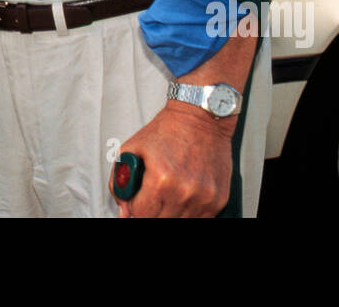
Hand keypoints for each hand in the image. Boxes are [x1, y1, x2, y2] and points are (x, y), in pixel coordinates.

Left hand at [111, 104, 234, 216]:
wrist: (201, 117)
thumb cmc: (168, 130)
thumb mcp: (132, 149)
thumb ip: (120, 182)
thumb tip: (123, 211)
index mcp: (161, 180)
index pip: (141, 215)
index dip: (136, 207)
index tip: (139, 199)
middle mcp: (184, 192)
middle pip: (160, 221)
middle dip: (152, 211)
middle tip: (154, 194)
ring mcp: (204, 198)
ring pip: (181, 222)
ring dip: (172, 211)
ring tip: (170, 190)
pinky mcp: (219, 199)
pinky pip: (201, 219)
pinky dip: (190, 211)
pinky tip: (186, 193)